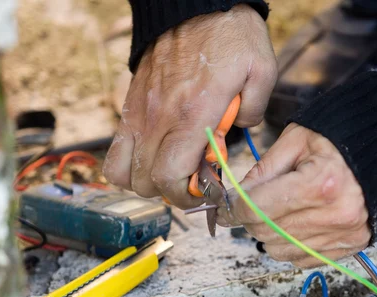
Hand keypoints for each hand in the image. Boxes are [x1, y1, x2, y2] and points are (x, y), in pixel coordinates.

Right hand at [103, 5, 276, 207]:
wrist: (192, 3)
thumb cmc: (229, 36)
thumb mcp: (261, 70)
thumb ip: (253, 110)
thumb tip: (239, 132)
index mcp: (193, 114)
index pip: (171, 177)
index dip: (187, 197)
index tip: (204, 192)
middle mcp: (159, 118)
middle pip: (147, 183)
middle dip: (171, 193)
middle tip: (192, 181)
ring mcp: (139, 113)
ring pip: (124, 173)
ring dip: (146, 181)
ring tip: (170, 170)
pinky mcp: (129, 106)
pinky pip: (114, 151)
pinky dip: (129, 164)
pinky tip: (153, 155)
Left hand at [218, 124, 370, 267]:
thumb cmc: (338, 138)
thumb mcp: (295, 140)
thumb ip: (262, 170)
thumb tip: (235, 197)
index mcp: (319, 183)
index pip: (257, 209)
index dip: (233, 209)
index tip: (224, 208)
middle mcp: (334, 214)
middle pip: (265, 231)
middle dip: (249, 219)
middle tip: (248, 205)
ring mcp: (345, 234)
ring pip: (280, 251)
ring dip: (269, 234)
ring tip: (278, 211)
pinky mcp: (352, 245)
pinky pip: (302, 259)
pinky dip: (291, 245)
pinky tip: (296, 223)